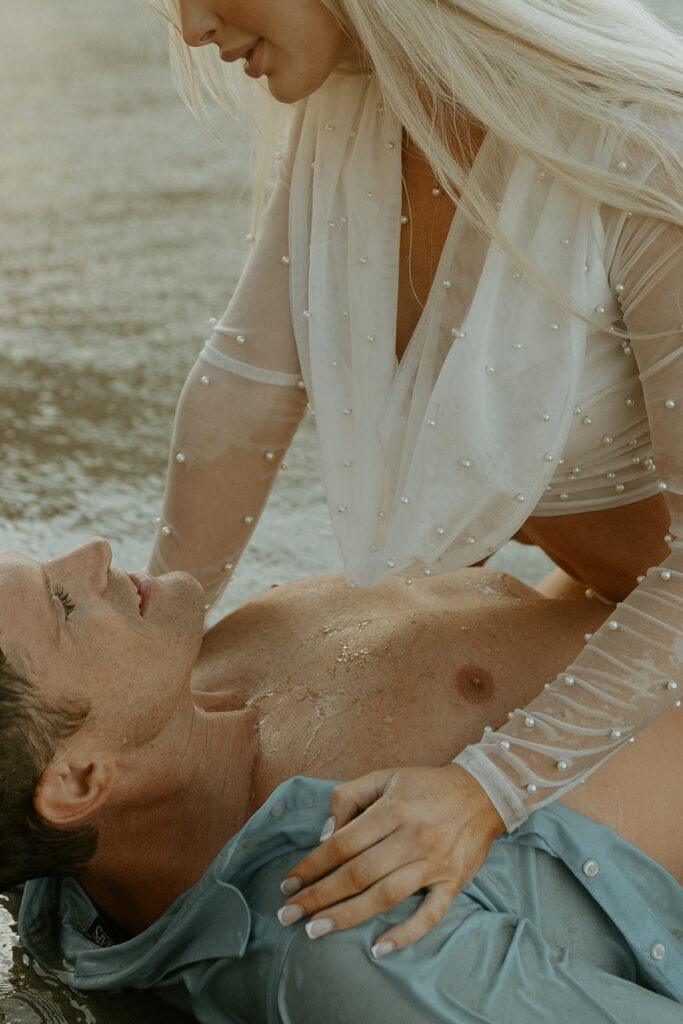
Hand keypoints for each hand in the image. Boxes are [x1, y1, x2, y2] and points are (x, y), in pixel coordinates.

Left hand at [278, 763, 503, 954]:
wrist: (484, 792)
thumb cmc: (426, 785)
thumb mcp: (386, 776)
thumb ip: (349, 797)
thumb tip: (324, 835)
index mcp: (394, 808)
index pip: (343, 843)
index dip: (312, 865)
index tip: (288, 883)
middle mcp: (414, 836)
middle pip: (359, 874)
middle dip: (319, 896)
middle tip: (289, 915)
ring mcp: (435, 862)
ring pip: (386, 896)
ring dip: (348, 916)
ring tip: (316, 930)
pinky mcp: (454, 882)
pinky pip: (430, 915)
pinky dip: (406, 934)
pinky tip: (379, 949)